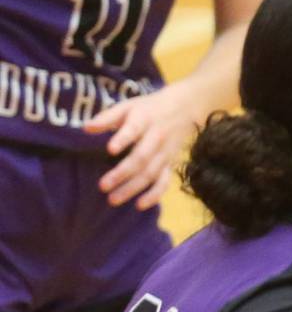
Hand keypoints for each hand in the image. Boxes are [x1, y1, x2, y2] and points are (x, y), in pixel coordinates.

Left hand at [83, 81, 207, 209]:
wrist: (185, 110)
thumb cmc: (149, 109)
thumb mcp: (128, 106)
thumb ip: (107, 117)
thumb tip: (86, 128)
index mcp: (144, 120)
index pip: (134, 130)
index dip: (123, 140)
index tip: (110, 149)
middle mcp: (157, 139)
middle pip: (141, 159)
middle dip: (122, 174)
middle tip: (102, 186)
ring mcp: (165, 154)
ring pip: (150, 174)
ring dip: (133, 188)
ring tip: (113, 200)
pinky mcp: (171, 165)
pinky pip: (164, 182)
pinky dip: (154, 195)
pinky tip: (139, 205)